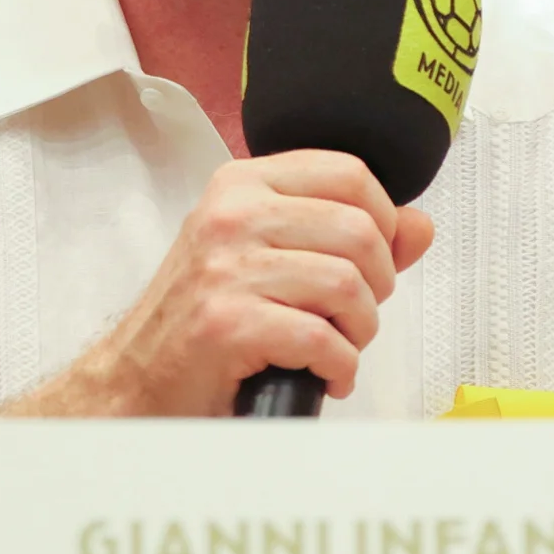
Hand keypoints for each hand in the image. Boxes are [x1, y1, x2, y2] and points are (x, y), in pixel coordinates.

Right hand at [62, 150, 434, 415]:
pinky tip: (324, 375)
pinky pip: (325, 340)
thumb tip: (418, 227)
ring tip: (338, 346)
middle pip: (360, 231)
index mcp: (242, 184)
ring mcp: (227, 268)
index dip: (384, 220)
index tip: (373, 257)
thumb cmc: (199, 318)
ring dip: (360, 332)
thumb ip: (345, 235)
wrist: (135, 379)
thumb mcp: (267, 255)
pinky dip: (340, 369)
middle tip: (354, 314)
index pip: (350, 174)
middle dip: (377, 285)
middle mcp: (232, 215)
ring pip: (348, 286)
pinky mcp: (228, 323)